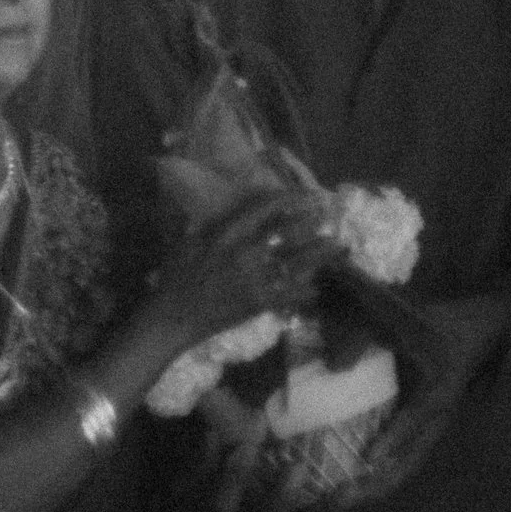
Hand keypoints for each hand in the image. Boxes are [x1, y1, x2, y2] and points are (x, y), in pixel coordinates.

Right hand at [152, 190, 341, 350]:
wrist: (174, 317)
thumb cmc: (175, 278)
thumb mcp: (184, 244)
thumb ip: (203, 223)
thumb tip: (213, 201)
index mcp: (224, 236)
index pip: (261, 210)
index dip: (285, 200)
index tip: (301, 194)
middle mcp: (244, 255)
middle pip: (287, 234)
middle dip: (310, 222)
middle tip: (327, 214)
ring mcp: (255, 280)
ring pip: (296, 263)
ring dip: (319, 254)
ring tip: (336, 245)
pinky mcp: (260, 303)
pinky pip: (291, 294)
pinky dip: (306, 290)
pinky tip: (317, 286)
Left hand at [194, 295, 496, 511]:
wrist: (477, 330)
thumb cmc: (435, 321)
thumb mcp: (400, 318)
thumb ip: (363, 335)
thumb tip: (332, 366)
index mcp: (438, 387)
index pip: (415, 418)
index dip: (393, 439)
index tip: (368, 460)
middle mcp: (439, 414)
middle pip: (411, 457)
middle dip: (378, 481)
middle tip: (341, 498)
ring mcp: (434, 427)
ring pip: (408, 465)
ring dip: (378, 485)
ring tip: (342, 504)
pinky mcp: (426, 431)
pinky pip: (405, 459)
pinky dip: (382, 475)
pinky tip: (352, 488)